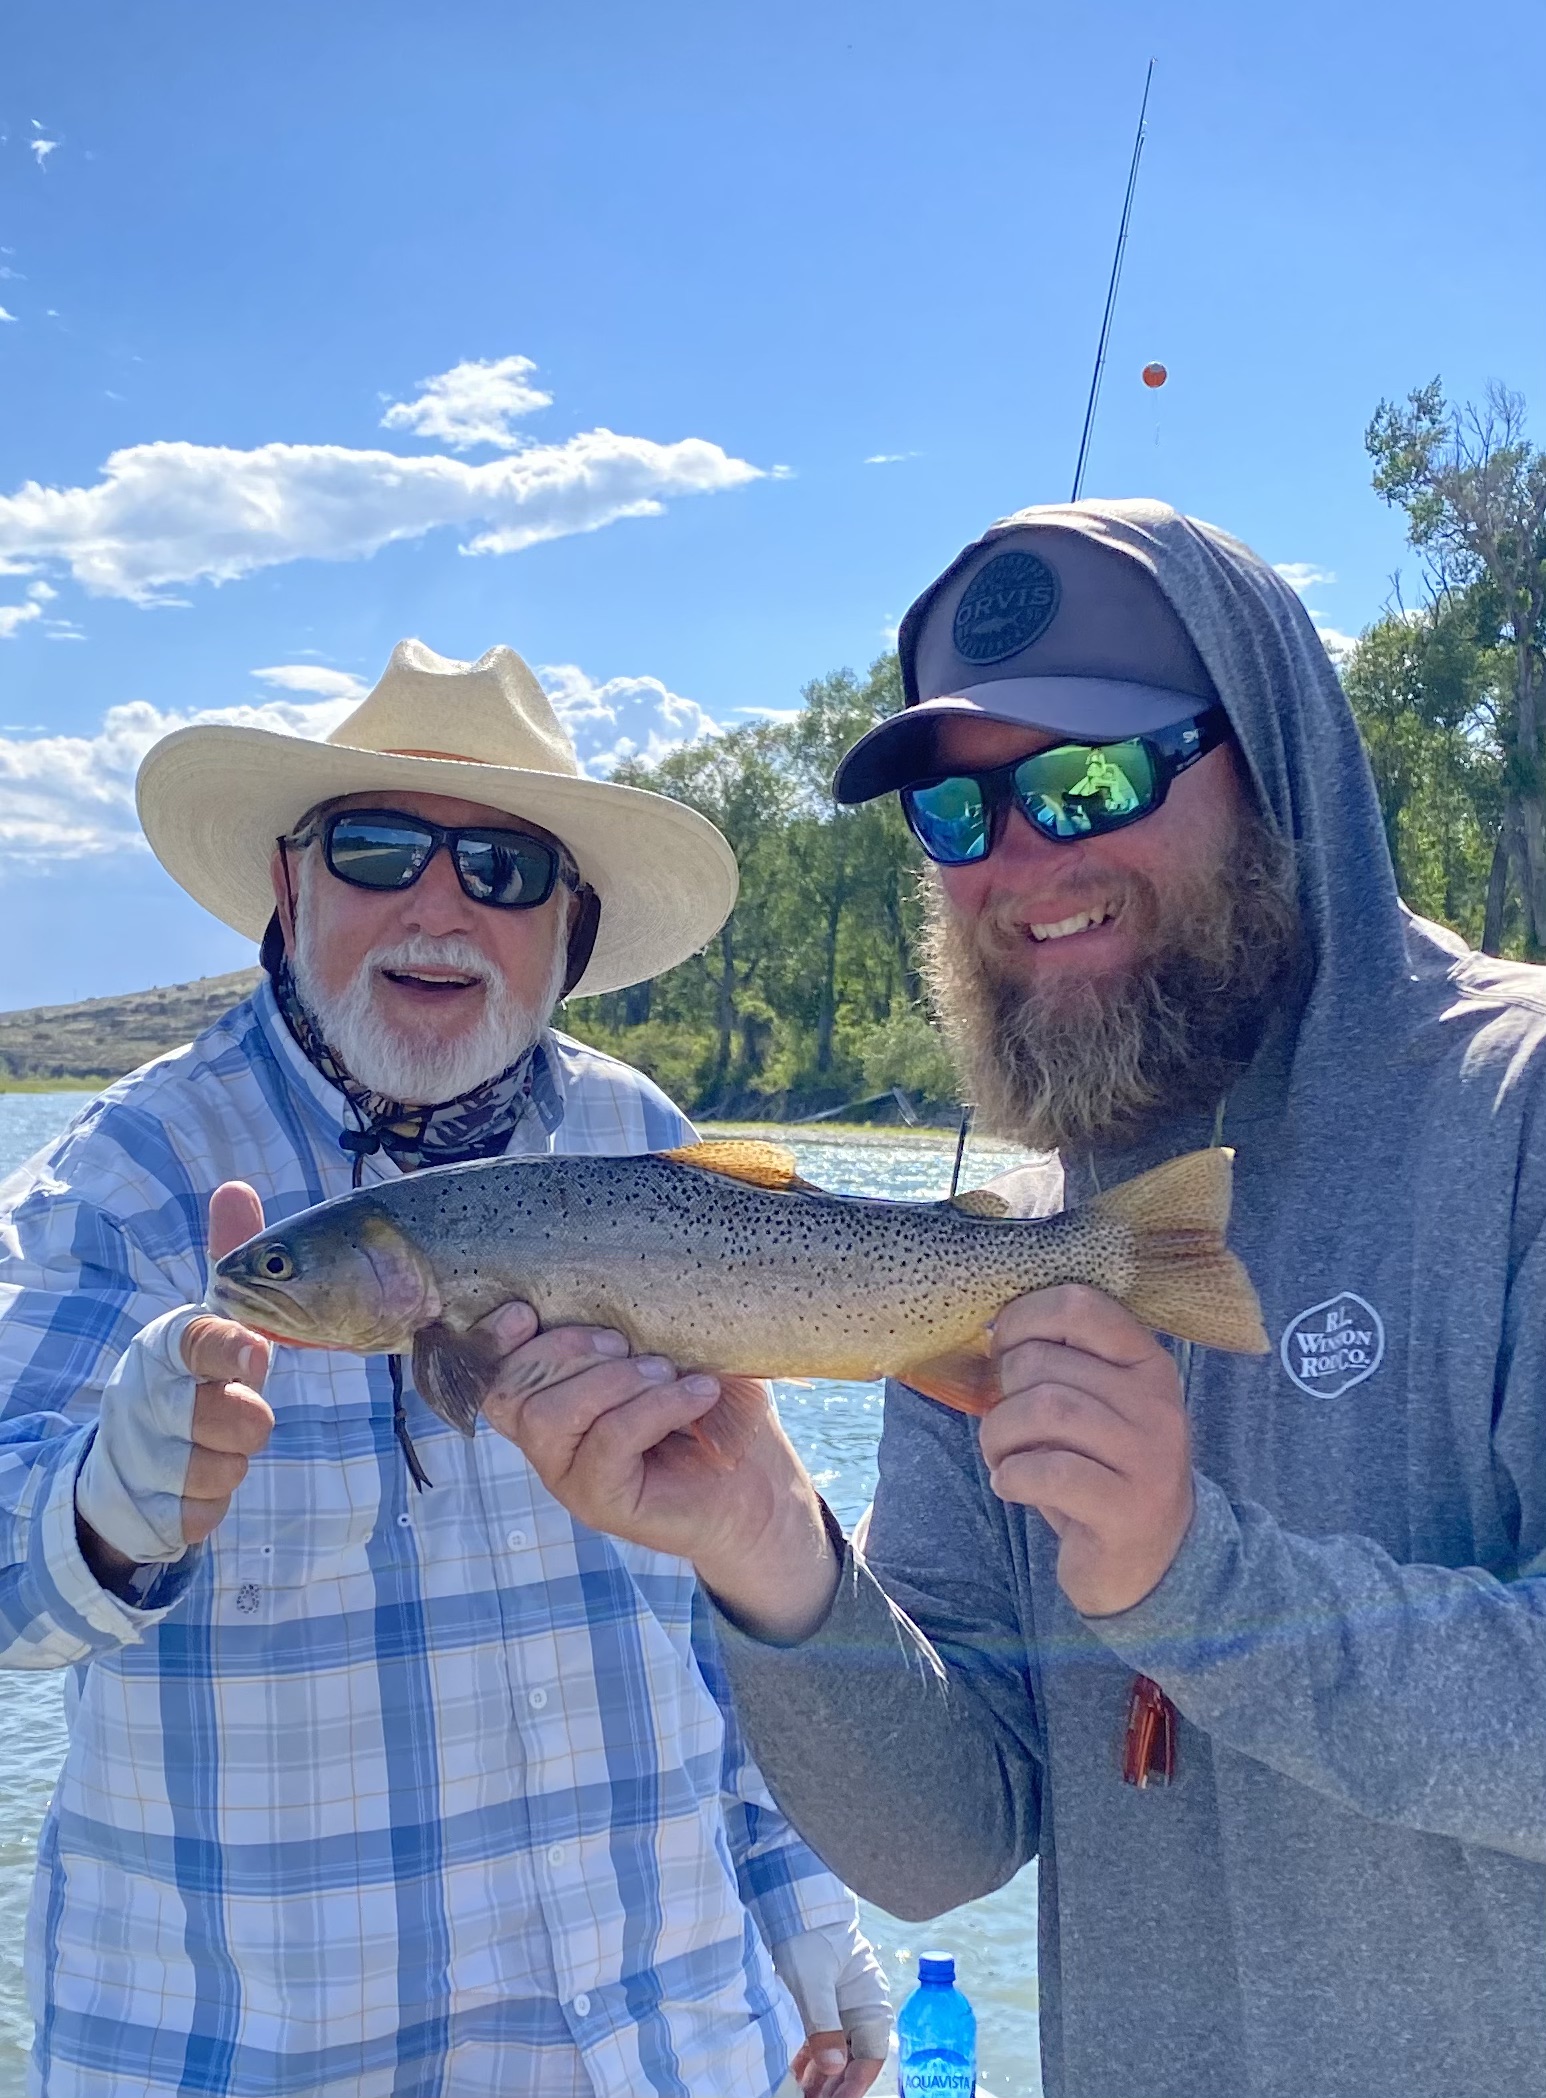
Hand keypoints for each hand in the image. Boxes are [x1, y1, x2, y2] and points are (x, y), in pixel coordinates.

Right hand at [76, 1183, 274, 1582]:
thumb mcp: (206, 1320)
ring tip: (215, 1445)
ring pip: (223, 1468)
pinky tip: (195, 1482)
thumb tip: (235, 1188)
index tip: (259, 1354)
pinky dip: (211, 1501)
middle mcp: (144, 1397)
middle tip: (247, 1413)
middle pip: (225, 1416)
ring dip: (232, 1461)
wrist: (122, 1466)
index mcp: (163, 1345)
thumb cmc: (184, 1380)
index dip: (230, 1349)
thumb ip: (231, 1259)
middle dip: (248, 1420)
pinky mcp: (147, 1508)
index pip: (197, 1340)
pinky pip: (204, 1512)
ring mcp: (141, 1456)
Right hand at [476, 1303, 840, 1641]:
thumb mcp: (673, 1354)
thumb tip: (622, 1278)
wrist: (762, 1490)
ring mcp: (571, 1478)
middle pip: (513, 1391)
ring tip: (667, 1372)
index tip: (526, 1311)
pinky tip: (698, 1394)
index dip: (495, 1341)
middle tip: (628, 1344)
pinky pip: (608, 1443)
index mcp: (554, 1403)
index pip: (494, 1376)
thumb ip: (634, 1327)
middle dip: (566, 1349)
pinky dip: (654, 1407)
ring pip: (549, 1417)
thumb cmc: (714, 1411)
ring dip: (610, 1380)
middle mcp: (551, 1445)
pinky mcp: (603, 1503)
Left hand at [776, 1925, 889, 2097]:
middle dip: (834, 2086)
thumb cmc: (810, 1937)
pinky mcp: (823, 2002)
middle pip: (852, 2059)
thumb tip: (832, 2068)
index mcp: (870, 2002)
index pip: (870, 2056)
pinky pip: (821, 2038)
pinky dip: (811, 2058)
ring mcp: (842, 2006)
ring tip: (803, 2096)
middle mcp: (861, 2008)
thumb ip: (823, 2024)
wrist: (793, 1904)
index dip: (854, 2085)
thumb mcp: (813, 1982)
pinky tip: (797, 2075)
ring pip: (835, 2052)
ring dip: (821, 2076)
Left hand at [983, 1284, 1193, 1616]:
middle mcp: (1156, 1402)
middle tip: (1001, 1425)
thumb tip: (994, 1330)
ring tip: (1001, 1456)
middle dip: (1001, 1393)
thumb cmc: (1103, 1470)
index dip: (1024, 1318)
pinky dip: (1012, 1476)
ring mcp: (1148, 1457)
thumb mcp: (1095, 1406)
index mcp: (1146, 1362)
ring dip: (999, 1434)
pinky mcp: (1127, 1509)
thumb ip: (1061, 1364)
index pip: (1080, 1305)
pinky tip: (1011, 1486)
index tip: (1001, 1349)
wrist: (1153, 1561)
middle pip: (1046, 1363)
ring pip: (1045, 1409)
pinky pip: (1048, 1471)